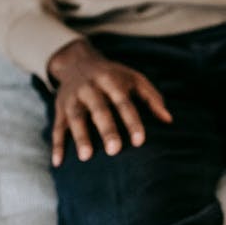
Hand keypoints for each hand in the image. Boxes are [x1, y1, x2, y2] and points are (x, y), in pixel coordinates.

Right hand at [46, 39, 171, 166]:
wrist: (77, 61)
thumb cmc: (114, 76)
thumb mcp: (135, 79)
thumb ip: (152, 98)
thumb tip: (168, 120)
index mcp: (110, 80)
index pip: (123, 102)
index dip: (132, 121)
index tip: (140, 141)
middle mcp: (89, 88)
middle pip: (98, 109)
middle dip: (106, 129)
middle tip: (114, 150)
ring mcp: (72, 98)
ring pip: (75, 118)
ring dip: (80, 137)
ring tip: (86, 157)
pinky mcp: (59, 108)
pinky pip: (57, 127)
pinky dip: (57, 145)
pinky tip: (58, 162)